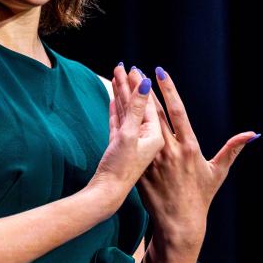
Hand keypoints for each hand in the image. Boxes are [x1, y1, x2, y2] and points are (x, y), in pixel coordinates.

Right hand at [90, 72, 164, 207]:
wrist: (106, 195)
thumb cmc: (120, 170)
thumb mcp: (129, 136)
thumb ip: (136, 110)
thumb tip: (145, 84)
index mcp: (156, 136)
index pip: (148, 104)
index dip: (139, 85)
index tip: (133, 68)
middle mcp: (148, 139)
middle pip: (138, 106)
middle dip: (129, 86)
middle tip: (122, 67)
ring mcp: (134, 144)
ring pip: (127, 114)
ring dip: (121, 96)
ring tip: (116, 77)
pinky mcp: (122, 150)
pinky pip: (119, 125)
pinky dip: (117, 112)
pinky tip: (115, 100)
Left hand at [113, 65, 257, 247]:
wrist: (179, 223)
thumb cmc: (201, 197)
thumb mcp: (218, 172)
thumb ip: (232, 149)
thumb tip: (253, 134)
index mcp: (188, 147)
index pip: (177, 111)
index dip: (168, 90)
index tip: (160, 72)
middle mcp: (169, 150)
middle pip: (154, 113)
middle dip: (144, 89)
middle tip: (135, 69)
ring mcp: (152, 159)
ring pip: (138, 124)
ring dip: (129, 102)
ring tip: (120, 81)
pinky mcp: (140, 168)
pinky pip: (129, 142)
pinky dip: (121, 123)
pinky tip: (114, 109)